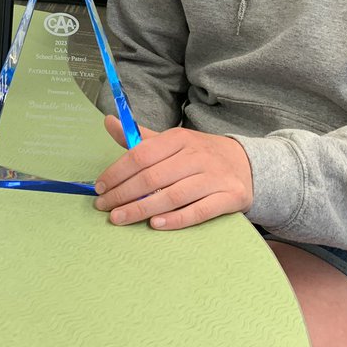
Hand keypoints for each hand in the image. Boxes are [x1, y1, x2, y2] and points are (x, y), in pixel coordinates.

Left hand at [93, 115, 253, 230]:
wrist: (247, 164)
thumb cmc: (199, 155)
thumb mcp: (172, 142)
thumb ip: (141, 137)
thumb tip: (109, 121)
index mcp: (178, 138)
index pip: (141, 155)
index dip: (117, 172)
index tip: (99, 188)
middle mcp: (196, 155)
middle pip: (153, 177)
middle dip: (124, 194)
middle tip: (104, 207)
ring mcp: (214, 176)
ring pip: (173, 195)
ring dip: (143, 208)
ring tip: (120, 218)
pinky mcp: (230, 197)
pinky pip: (200, 210)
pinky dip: (177, 219)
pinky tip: (156, 224)